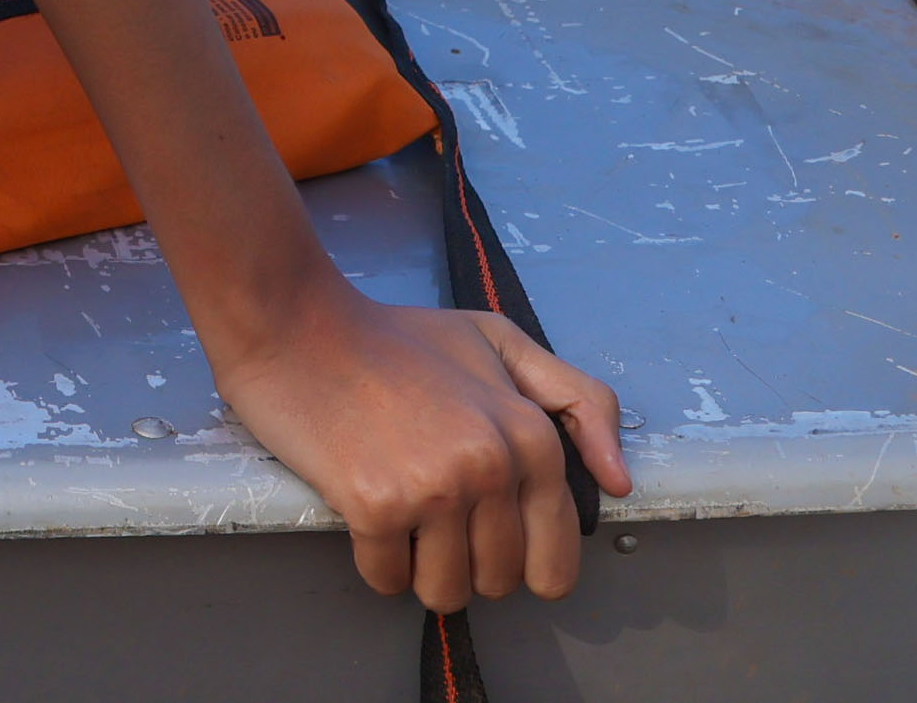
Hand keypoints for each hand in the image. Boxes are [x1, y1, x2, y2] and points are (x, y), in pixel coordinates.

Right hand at [214, 284, 630, 613]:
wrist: (296, 323)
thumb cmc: (394, 337)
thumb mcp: (498, 342)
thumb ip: (577, 400)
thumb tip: (620, 482)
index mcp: (531, 435)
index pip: (555, 557)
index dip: (520, 558)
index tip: (482, 528)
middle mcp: (492, 465)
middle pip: (499, 581)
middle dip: (467, 562)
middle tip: (430, 509)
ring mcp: (434, 487)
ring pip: (447, 593)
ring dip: (421, 569)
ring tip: (400, 512)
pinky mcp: (375, 505)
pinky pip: (388, 580)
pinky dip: (375, 561)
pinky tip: (361, 509)